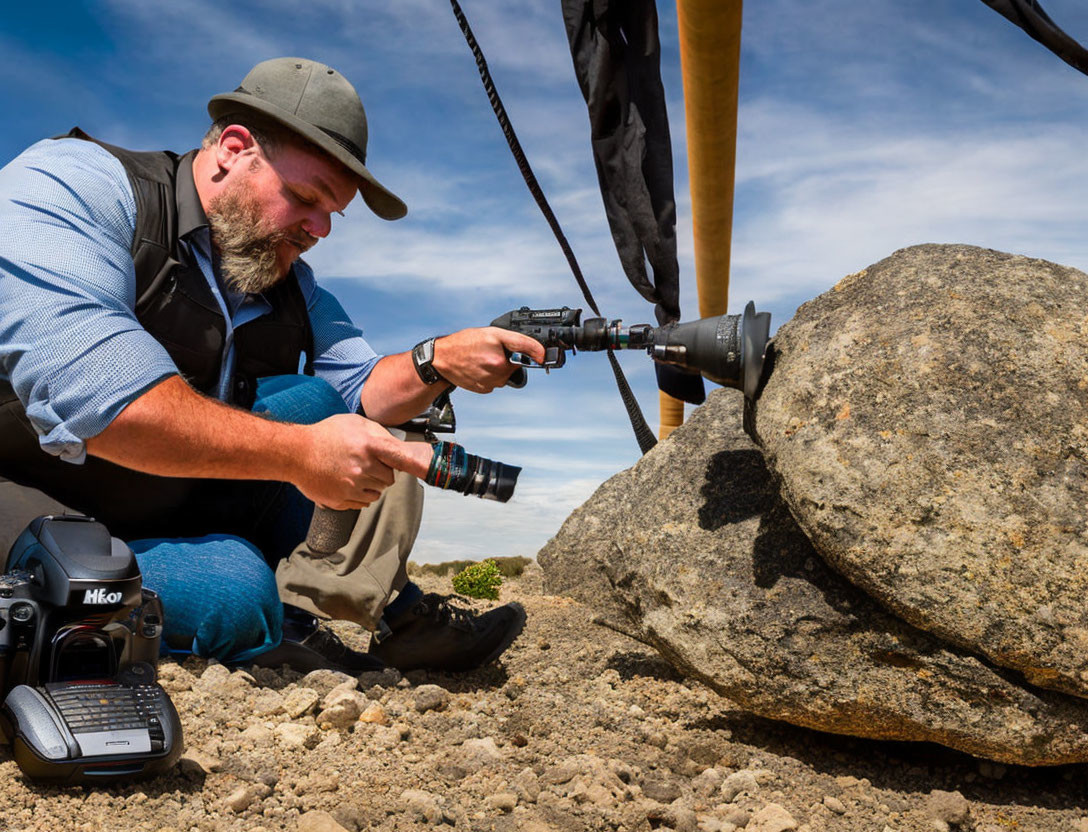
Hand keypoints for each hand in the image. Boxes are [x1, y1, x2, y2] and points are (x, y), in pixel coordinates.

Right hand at [295, 414, 433, 508]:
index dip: (416, 464)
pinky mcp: (341, 500)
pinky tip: (346, 483)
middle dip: (382, 473)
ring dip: (371, 486)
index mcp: (369, 446)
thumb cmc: (326, 435)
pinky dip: (358, 496)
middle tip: (367, 464)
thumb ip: (379, 433)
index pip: (401, 458)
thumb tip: (396, 445)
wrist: (295, 453)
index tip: (426, 467)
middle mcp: (363, 468)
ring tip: (355, 473)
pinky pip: (362, 503)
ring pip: (377, 493)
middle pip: (389, 479)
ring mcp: (352, 486)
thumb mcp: (355, 422)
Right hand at [432, 327, 545, 392]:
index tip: (545, 356)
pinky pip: (495, 380)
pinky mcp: (484, 389)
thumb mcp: (493, 333)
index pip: (529, 356)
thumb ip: (519, 341)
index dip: (538, 354)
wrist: (441, 359)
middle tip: (492, 348)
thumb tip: (539, 352)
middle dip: (508, 356)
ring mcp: (490, 384)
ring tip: (482, 357)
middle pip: (515, 364)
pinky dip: (490, 373)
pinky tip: (479, 366)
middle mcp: (497, 375)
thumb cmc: (464, 343)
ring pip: (505, 373)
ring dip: (499, 366)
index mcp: (501, 361)